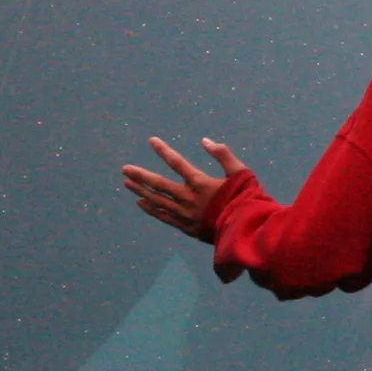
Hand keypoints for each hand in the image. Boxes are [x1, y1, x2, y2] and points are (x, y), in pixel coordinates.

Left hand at [121, 136, 249, 238]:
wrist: (246, 230)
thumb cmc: (246, 199)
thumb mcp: (241, 172)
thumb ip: (223, 155)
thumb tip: (205, 141)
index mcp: (200, 183)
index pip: (176, 162)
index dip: (163, 150)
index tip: (151, 140)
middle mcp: (188, 198)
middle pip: (158, 185)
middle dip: (140, 176)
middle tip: (125, 169)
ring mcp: (185, 214)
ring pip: (157, 201)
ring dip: (141, 191)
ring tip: (127, 183)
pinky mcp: (186, 227)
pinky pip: (163, 217)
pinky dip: (151, 209)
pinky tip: (141, 203)